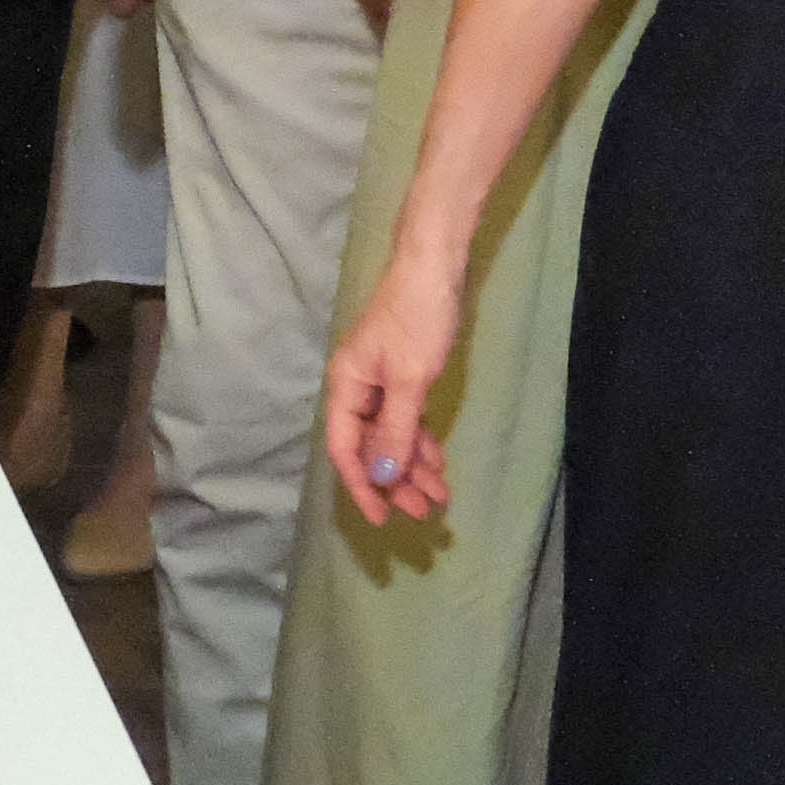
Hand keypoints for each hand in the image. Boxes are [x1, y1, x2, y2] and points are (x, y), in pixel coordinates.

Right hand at [320, 250, 464, 532]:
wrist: (435, 265)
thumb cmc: (418, 318)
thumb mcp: (410, 380)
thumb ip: (395, 432)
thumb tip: (381, 477)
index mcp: (345, 387)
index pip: (345, 449)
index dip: (361, 487)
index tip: (382, 519)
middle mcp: (356, 389)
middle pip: (369, 449)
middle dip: (394, 482)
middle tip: (425, 512)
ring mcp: (379, 383)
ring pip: (390, 437)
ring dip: (411, 467)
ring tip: (439, 495)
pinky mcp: (402, 376)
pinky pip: (405, 421)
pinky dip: (419, 442)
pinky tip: (437, 461)